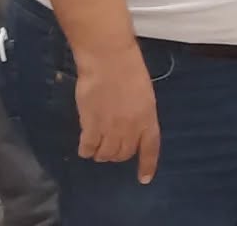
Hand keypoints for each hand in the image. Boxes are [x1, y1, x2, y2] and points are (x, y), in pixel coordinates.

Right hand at [74, 45, 159, 183]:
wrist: (108, 58)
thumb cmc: (128, 67)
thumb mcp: (143, 91)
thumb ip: (139, 112)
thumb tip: (131, 126)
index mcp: (148, 116)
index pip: (150, 147)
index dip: (147, 164)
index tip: (144, 179)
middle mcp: (131, 127)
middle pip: (124, 154)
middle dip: (119, 153)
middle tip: (112, 143)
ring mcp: (110, 128)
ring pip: (106, 155)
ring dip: (102, 152)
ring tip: (98, 142)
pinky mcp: (90, 126)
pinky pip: (87, 149)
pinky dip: (86, 149)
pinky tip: (86, 142)